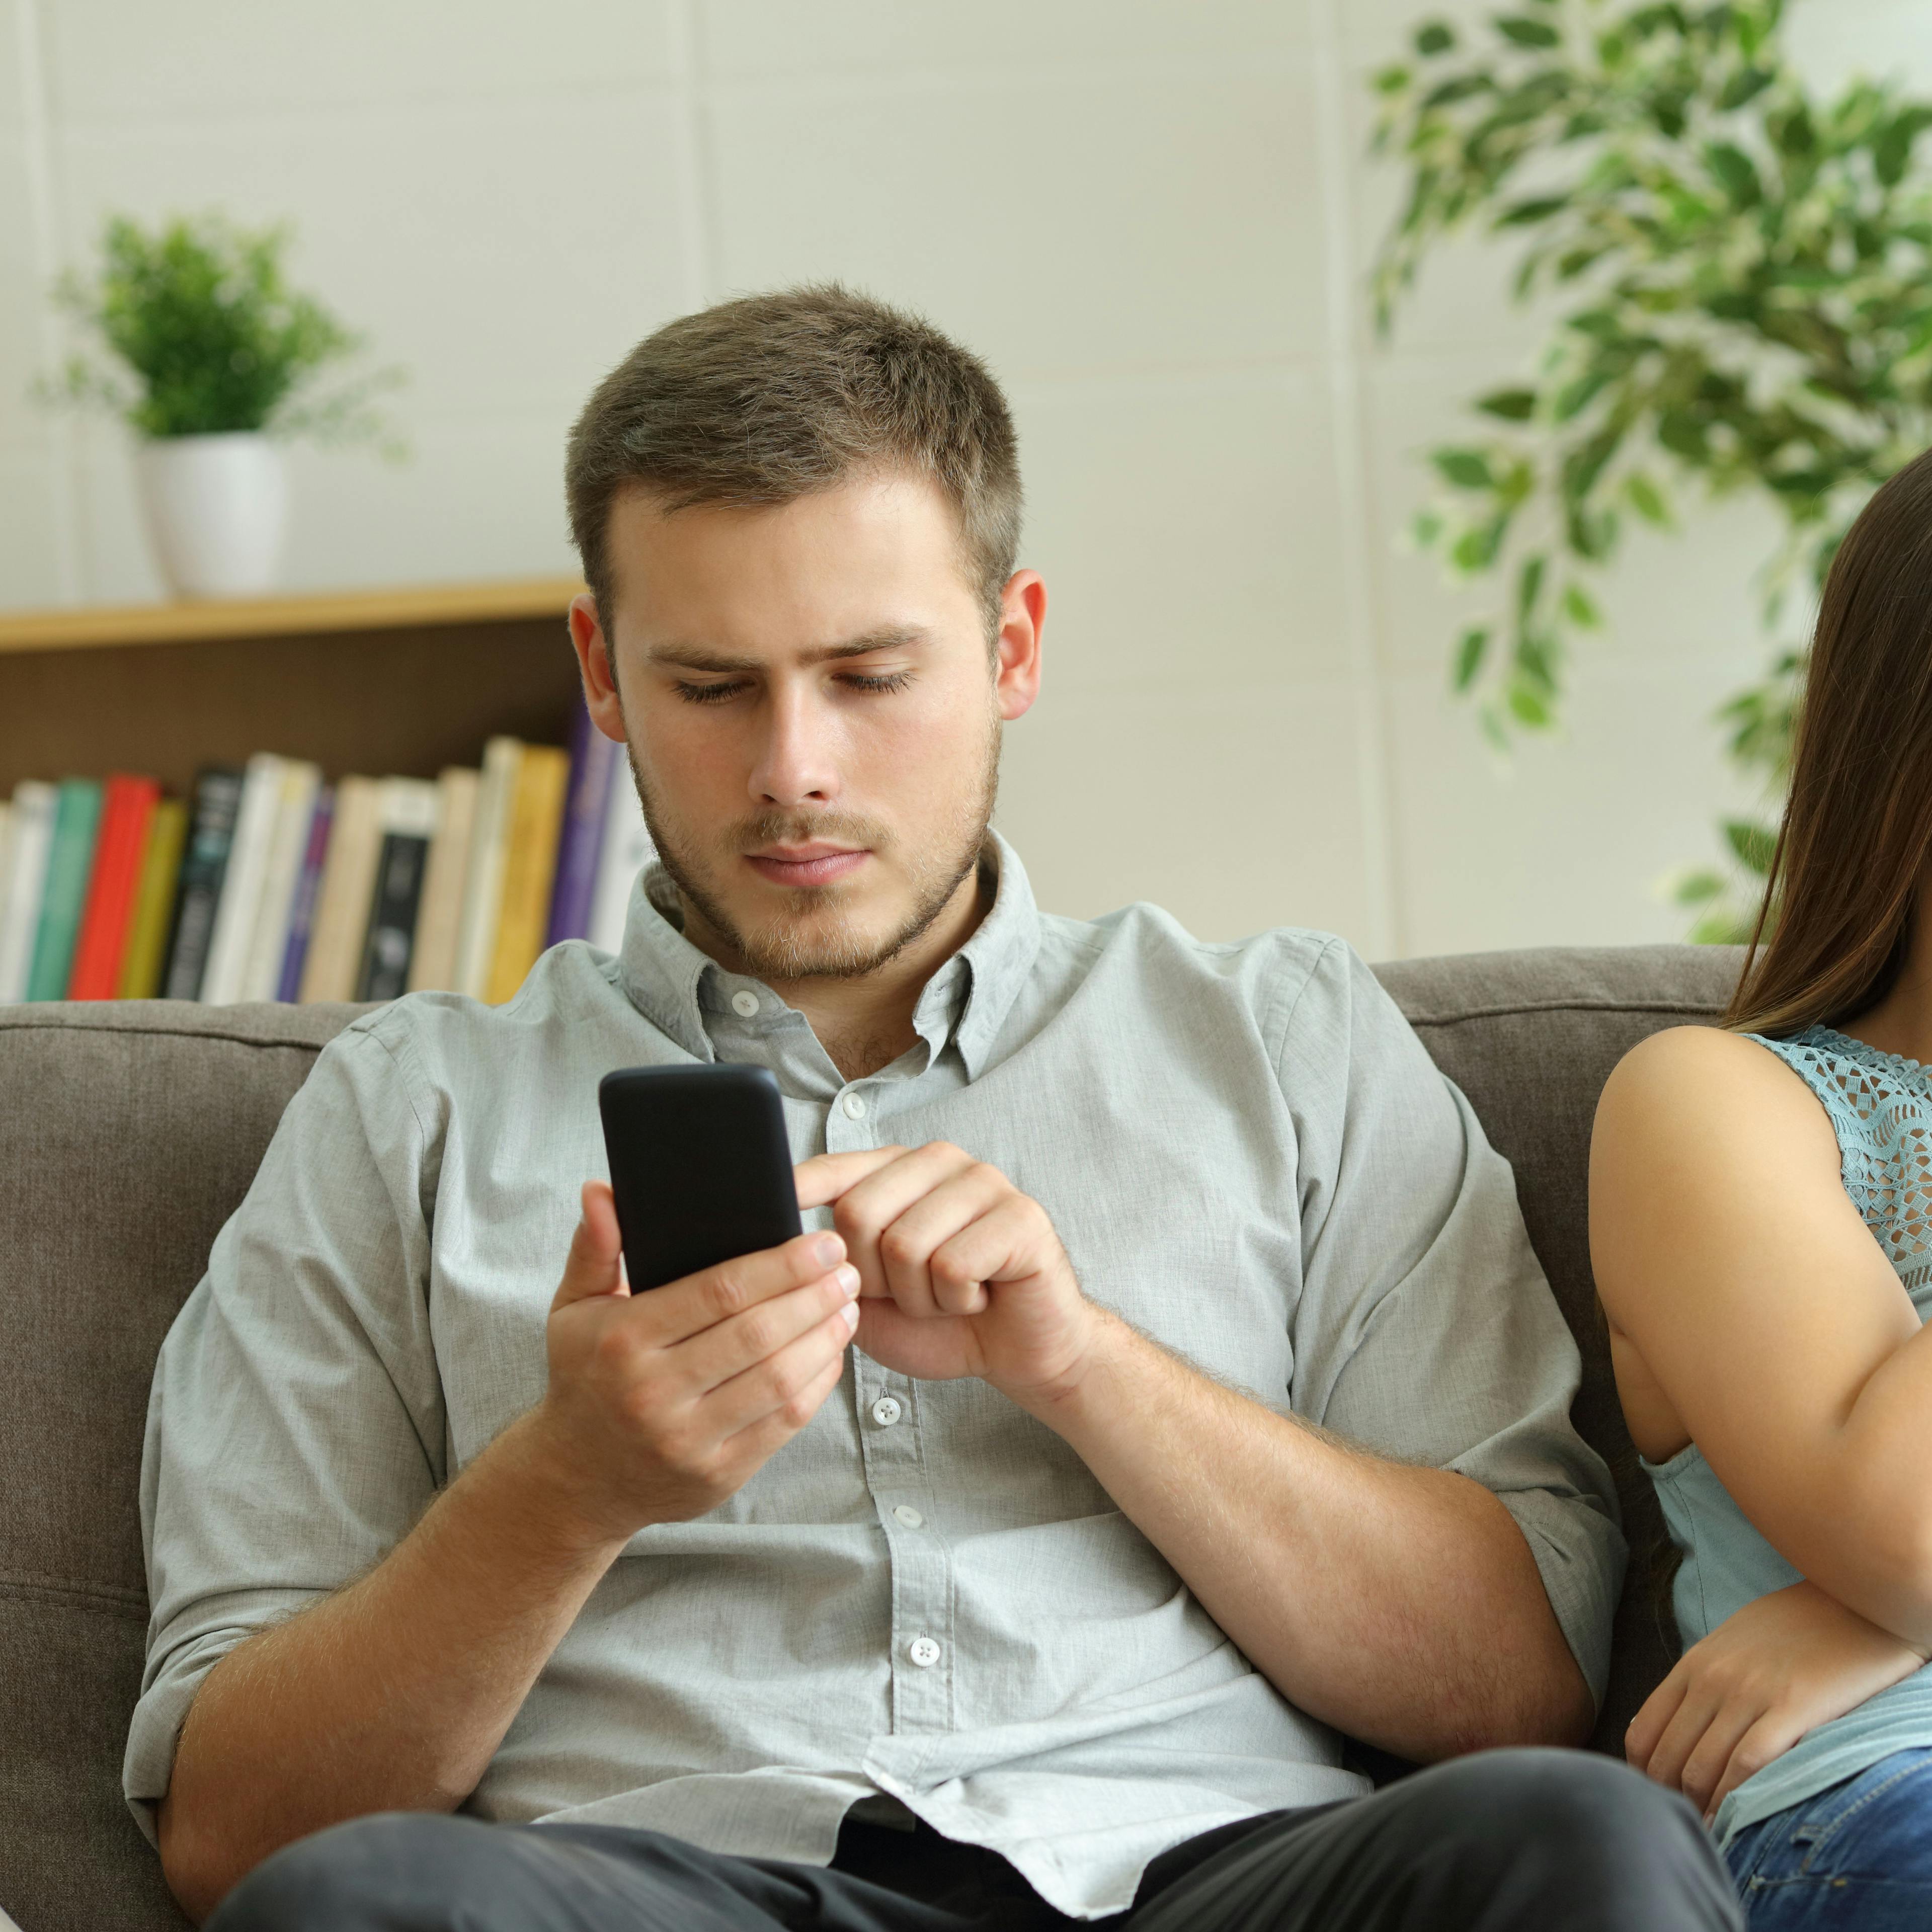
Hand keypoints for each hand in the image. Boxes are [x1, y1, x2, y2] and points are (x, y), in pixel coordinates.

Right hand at [526, 1182, 861, 1543]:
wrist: (578, 1480)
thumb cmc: (586, 1378)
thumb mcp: (573, 1309)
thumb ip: (594, 1247)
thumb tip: (600, 1190)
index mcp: (624, 1341)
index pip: (718, 1292)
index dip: (780, 1265)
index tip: (822, 1242)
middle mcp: (654, 1393)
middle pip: (757, 1334)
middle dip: (813, 1295)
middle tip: (847, 1268)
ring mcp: (688, 1440)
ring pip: (777, 1380)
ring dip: (824, 1338)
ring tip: (849, 1305)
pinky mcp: (718, 1475)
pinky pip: (783, 1423)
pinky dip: (817, 1383)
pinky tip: (831, 1352)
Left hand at [794, 1144, 1102, 1400]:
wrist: (1017, 1353)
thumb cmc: (941, 1321)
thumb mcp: (868, 1299)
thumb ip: (830, 1268)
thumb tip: (781, 1248)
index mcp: (899, 1171)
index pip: (836, 1169)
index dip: (801, 1184)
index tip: (772, 1195)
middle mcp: (940, 1162)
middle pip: (859, 1213)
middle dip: (872, 1279)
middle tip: (912, 1295)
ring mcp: (985, 1181)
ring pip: (906, 1245)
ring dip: (920, 1298)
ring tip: (948, 1297)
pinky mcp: (1021, 1215)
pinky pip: (954, 1265)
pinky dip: (957, 1301)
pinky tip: (979, 1297)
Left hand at [1627, 1578, 1929, 1820]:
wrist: (1852, 1601)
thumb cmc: (1793, 1626)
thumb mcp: (1731, 1643)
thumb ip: (1702, 1678)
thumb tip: (1673, 1720)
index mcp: (1693, 1666)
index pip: (1644, 1730)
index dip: (1642, 1773)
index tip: (1654, 1797)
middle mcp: (1712, 1681)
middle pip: (1668, 1757)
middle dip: (1668, 1796)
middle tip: (1682, 1822)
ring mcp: (1749, 1695)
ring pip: (1701, 1767)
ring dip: (1700, 1807)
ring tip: (1709, 1831)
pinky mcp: (1791, 1710)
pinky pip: (1747, 1764)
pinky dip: (1734, 1799)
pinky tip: (1736, 1820)